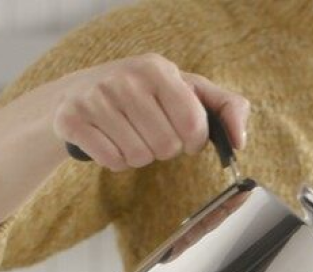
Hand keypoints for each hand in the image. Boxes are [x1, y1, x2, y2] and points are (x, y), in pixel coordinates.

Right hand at [52, 53, 250, 171]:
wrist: (74, 94)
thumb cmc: (142, 95)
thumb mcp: (185, 89)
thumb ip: (225, 107)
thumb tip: (240, 140)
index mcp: (157, 69)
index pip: (193, 125)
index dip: (193, 141)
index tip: (184, 136)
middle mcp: (126, 79)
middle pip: (166, 146)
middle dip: (163, 149)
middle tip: (149, 133)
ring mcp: (96, 98)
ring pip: (138, 157)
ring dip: (138, 156)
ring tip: (128, 135)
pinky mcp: (72, 120)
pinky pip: (112, 161)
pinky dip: (115, 161)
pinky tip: (108, 142)